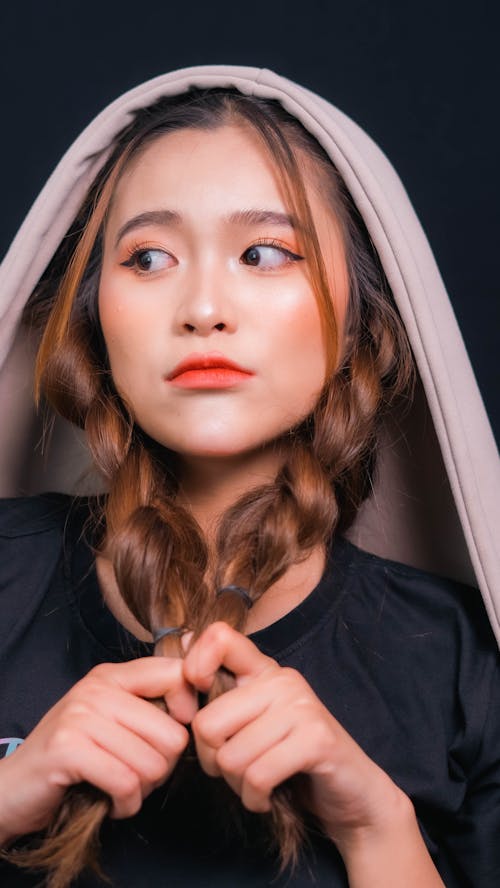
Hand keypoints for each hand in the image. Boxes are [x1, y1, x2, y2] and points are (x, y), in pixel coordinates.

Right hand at [0, 657, 196, 844]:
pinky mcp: (69, 748)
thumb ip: (148, 705)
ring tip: (121, 788)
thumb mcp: (110, 719)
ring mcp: (81, 715)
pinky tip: (112, 803)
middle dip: (162, 768)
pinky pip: (126, 782)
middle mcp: (97, 688)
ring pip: (152, 763)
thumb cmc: (72, 757)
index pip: (175, 674)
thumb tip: (197, 699)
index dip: (187, 712)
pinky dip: (125, 804)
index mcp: (112, 675)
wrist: (12, 788)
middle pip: (172, 734)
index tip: (169, 739)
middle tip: (137, 776)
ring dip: (142, 790)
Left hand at [183, 622, 407, 853]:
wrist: (351, 795)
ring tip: (258, 784)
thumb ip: (222, 692)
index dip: (194, 668)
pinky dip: (255, 798)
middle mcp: (282, 680)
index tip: (198, 704)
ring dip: (238, 786)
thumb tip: (182, 641)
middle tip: (237, 770)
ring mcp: (301, 707)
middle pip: (207, 723)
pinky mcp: (316, 739)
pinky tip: (268, 797)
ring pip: (230, 757)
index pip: (218, 637)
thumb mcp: (252, 722)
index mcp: (263, 670)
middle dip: (213, 761)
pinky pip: (258, 775)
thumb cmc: (291, 760)